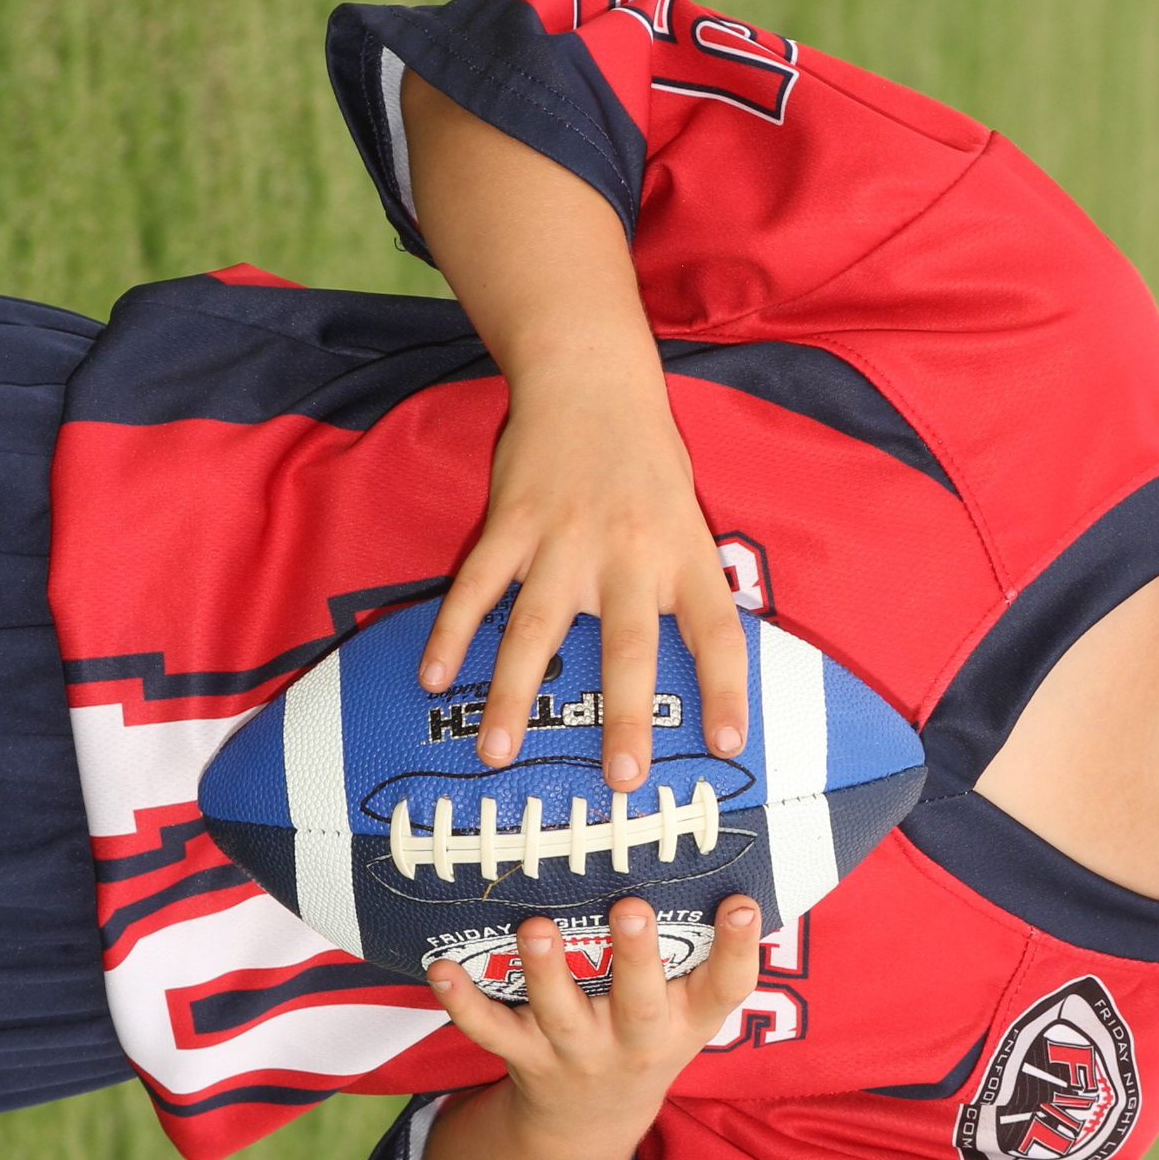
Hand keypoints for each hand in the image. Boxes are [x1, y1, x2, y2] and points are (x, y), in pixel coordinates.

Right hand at [395, 66, 748, 785]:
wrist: (591, 380)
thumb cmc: (646, 464)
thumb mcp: (685, 520)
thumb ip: (680, 590)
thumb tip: (685, 671)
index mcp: (684, 555)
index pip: (717, 634)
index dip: (726, 691)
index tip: (726, 745)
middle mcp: (630, 553)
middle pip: (628, 645)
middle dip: (625, 716)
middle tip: (622, 779)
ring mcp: (566, 540)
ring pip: (537, 628)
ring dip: (515, 694)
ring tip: (499, 754)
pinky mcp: (512, 524)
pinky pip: (478, 587)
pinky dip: (452, 632)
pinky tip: (432, 677)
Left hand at [412, 897, 763, 1159]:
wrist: (590, 1121)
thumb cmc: (649, 1036)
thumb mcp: (690, 1010)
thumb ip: (706, 954)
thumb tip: (735, 866)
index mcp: (685, 1020)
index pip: (724, 988)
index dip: (738, 948)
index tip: (742, 905)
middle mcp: (635, 1039)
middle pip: (639, 1001)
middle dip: (636, 956)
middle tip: (633, 909)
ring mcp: (576, 1051)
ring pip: (560, 1013)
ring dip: (546, 972)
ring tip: (537, 928)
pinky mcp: (524, 1056)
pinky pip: (490, 1030)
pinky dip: (462, 1002)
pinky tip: (441, 968)